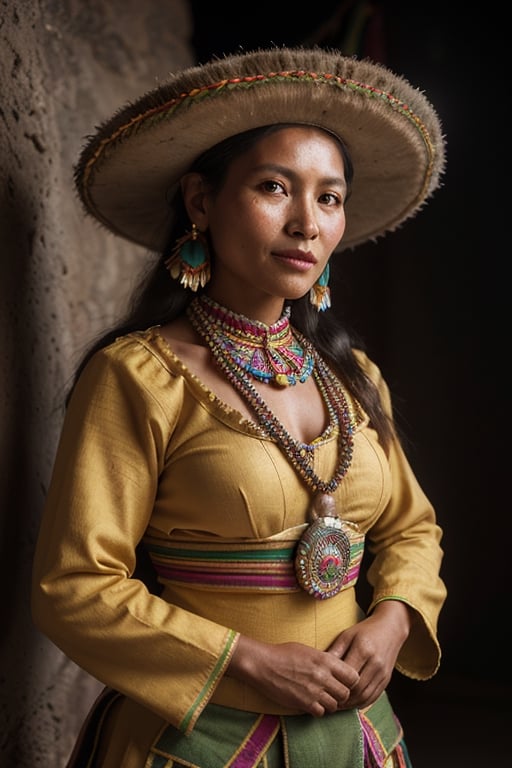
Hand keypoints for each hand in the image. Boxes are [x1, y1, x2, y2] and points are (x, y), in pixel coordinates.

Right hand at [227, 637, 359, 716]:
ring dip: (329, 704)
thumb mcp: (308, 650)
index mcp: (325, 659)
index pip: (353, 676)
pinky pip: (321, 713)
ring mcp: (313, 690)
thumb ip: (325, 660)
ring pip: (334, 705)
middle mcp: (322, 675)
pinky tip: (311, 703)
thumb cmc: (283, 653)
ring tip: (321, 698)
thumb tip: (337, 667)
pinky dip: (318, 710)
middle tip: (332, 693)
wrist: (263, 664)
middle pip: (346, 693)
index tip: (343, 681)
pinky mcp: (304, 703)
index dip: (350, 681)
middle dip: (341, 695)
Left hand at [327, 600, 411, 709]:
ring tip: (337, 704)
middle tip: (328, 700)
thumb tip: (321, 666)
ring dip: (351, 704)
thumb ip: (335, 651)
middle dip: (342, 698)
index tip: (324, 689)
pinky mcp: (387, 679)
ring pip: (365, 696)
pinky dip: (361, 703)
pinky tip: (350, 702)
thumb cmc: (365, 631)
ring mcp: (383, 673)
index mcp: (364, 650)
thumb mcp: (347, 635)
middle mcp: (376, 663)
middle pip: (357, 689)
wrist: (390, 628)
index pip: (347, 675)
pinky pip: (373, 697)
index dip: (336, 685)